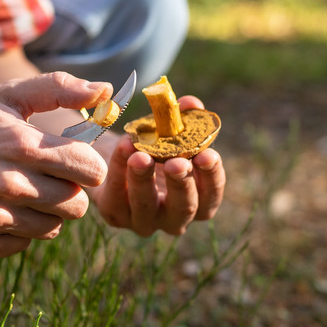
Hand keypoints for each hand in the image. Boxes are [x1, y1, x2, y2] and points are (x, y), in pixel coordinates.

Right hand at [0, 72, 109, 258]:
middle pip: (77, 205)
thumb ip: (58, 88)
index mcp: (24, 146)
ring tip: (21, 193)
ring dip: (45, 213)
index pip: (91, 170)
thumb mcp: (6, 96)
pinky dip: (18, 232)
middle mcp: (11, 184)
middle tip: (45, 179)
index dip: (86, 165)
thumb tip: (105, 91)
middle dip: (68, 192)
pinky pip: (23, 245)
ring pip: (53, 228)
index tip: (70, 161)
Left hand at [91, 96, 225, 235]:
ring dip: (144, 179)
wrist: (114, 156)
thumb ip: (184, 120)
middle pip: (184, 207)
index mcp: (197, 201)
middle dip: (181, 182)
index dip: (211, 176)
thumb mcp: (170, 132)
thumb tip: (192, 104)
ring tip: (140, 156)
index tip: (207, 154)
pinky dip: (118, 170)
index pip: (211, 196)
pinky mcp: (115, 215)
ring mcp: (144, 221)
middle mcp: (174, 218)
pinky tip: (122, 148)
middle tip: (177, 162)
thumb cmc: (153, 145)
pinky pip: (116, 196)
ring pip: (146, 206)